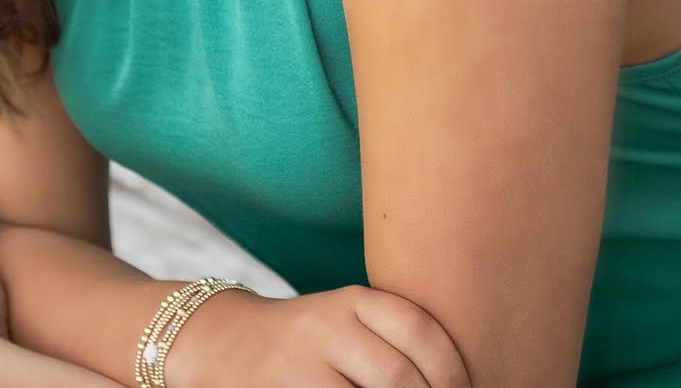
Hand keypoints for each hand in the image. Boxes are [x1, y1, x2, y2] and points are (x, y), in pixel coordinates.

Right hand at [168, 284, 471, 387]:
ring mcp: (300, 371)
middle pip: (400, 378)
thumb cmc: (304, 340)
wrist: (218, 343)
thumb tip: (462, 380)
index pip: (418, 329)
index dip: (455, 369)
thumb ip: (391, 339)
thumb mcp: (344, 319)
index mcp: (349, 301)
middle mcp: (324, 329)